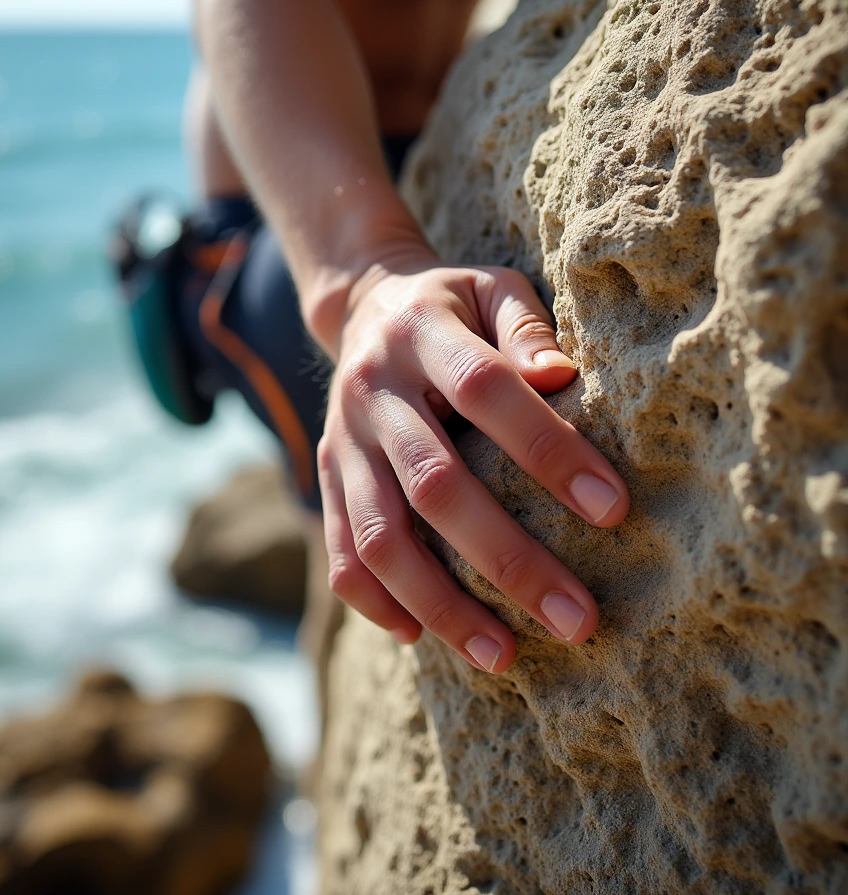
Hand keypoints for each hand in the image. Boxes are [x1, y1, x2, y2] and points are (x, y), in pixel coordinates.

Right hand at [317, 247, 628, 672]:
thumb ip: (525, 326)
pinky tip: (423, 635)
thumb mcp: (492, 286)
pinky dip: (376, 601)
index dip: (547, 450)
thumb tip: (560, 377)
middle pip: (434, 484)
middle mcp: (372, 391)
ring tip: (504, 655)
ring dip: (441, 602)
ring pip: (379, 536)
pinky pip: (339, 551)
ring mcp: (342, 439)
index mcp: (420, 333)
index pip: (486, 391)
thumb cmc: (453, 304)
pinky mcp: (326, 474)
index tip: (614, 509)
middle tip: (579, 621)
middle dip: (508, 559)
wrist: (365, 306)